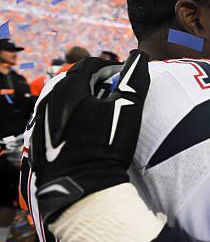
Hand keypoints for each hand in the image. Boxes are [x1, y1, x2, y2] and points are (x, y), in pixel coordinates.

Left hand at [30, 50, 149, 223]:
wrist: (83, 186)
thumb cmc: (106, 145)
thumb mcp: (128, 107)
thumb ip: (135, 77)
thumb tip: (138, 55)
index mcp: (69, 89)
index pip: (89, 65)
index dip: (109, 67)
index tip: (122, 75)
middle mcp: (49, 101)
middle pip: (74, 82)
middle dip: (95, 83)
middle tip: (115, 93)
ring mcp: (42, 122)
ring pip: (64, 101)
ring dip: (83, 101)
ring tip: (102, 112)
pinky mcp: (39, 141)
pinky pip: (56, 120)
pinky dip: (72, 118)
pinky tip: (87, 131)